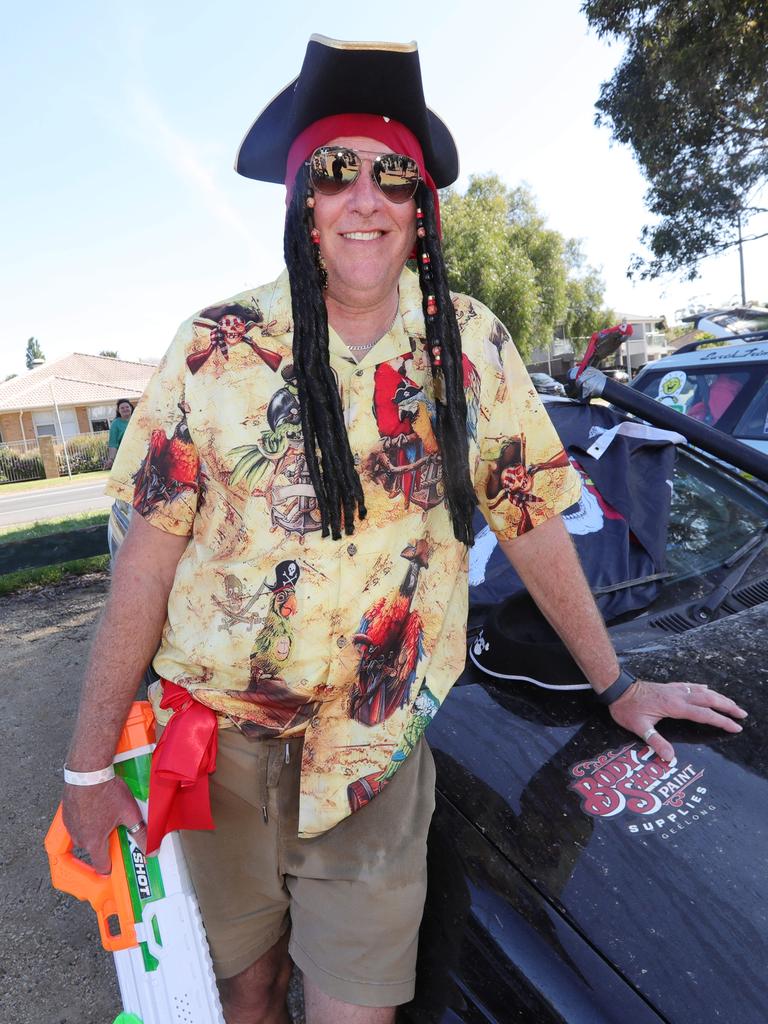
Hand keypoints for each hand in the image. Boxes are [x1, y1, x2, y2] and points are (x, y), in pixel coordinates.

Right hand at [62, 776, 146, 873]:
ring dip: (94, 830)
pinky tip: (97, 806)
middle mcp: (79, 837)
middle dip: (105, 842)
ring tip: (107, 815)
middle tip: (117, 829)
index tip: (117, 863)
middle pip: (93, 849)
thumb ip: (141, 833)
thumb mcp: (129, 812)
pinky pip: (77, 823)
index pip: (101, 866)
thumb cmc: (106, 791)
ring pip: (84, 836)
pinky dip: (86, 819)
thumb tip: (151, 849)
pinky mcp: (66, 813)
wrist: (88, 771)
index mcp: (93, 841)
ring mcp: (70, 825)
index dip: (111, 866)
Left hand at [609, 679, 747, 762]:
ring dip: (719, 696)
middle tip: (742, 714)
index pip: (704, 714)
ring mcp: (674, 689)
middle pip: (709, 699)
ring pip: (702, 691)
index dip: (721, 720)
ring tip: (732, 703)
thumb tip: (669, 758)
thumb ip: (655, 742)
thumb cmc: (626, 708)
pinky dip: (702, 688)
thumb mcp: (639, 728)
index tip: (735, 727)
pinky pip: (690, 686)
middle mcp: (678, 695)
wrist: (617, 688)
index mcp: (674, 706)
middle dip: (727, 706)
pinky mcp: (668, 686)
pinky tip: (707, 689)